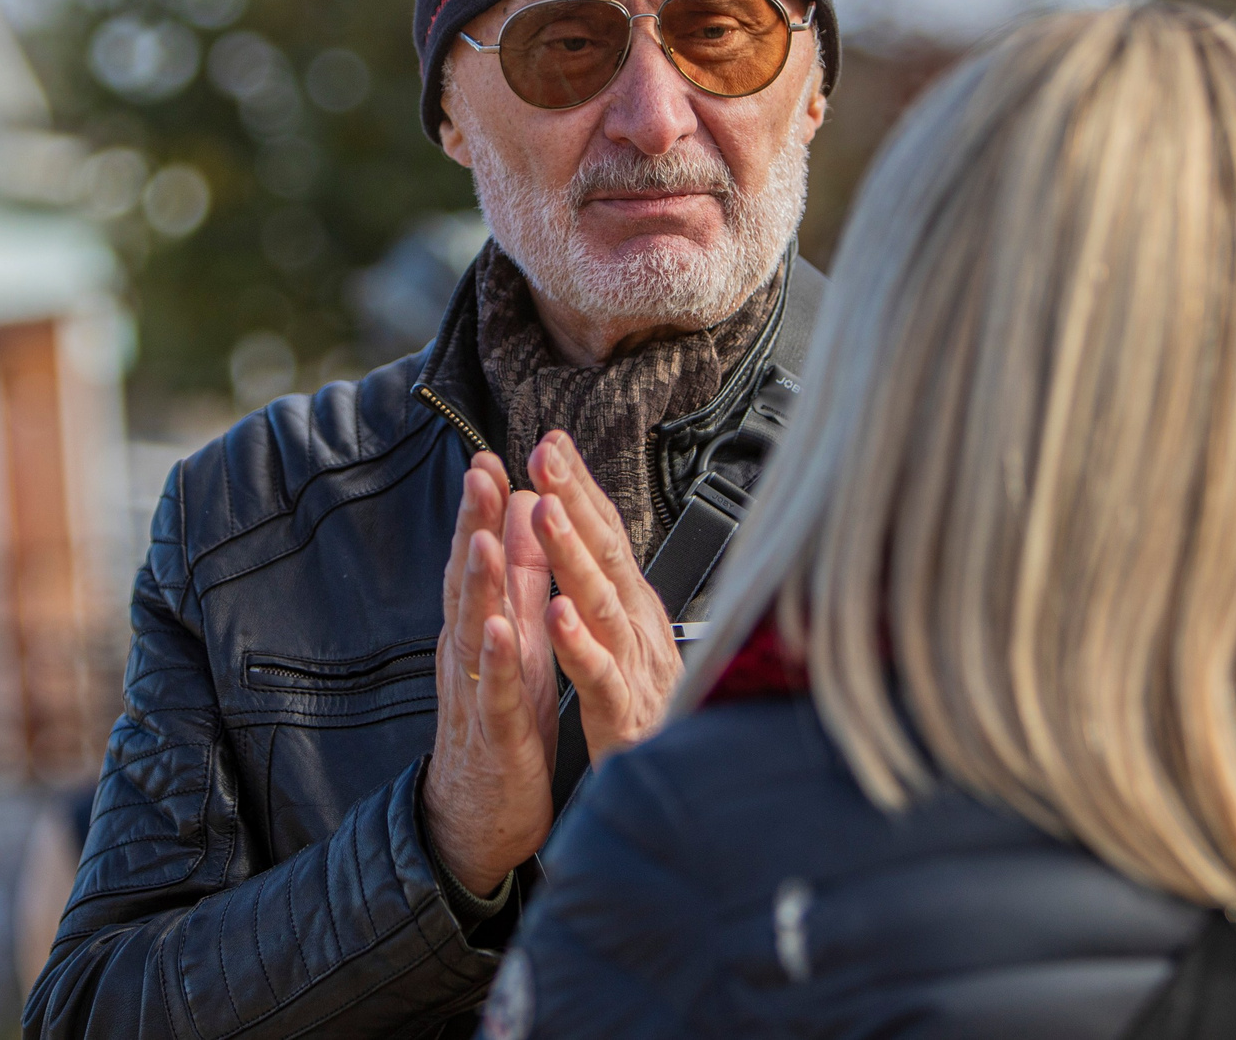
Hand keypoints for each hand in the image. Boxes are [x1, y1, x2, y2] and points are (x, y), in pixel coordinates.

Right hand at [423, 457, 557, 894]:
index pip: (477, 559)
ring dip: (477, 583)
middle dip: (472, 526)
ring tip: (482, 539)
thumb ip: (520, 581)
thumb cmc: (502, 724)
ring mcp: (478, 694)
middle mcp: (470, 654)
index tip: (489, 456)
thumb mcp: (516, 643)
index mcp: (481, 629)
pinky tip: (502, 632)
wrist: (478, 821)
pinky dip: (497, 661)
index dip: (482, 509)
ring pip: (474, 630)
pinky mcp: (495, 736)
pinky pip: (495, 694)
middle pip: (466, 582)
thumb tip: (522, 516)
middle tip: (479, 474)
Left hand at [528, 430, 685, 766]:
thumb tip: (594, 532)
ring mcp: (638, 670)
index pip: (608, 536)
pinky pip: (601, 677)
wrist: (690, 794)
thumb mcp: (629, 642)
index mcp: (635, 611)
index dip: (581, 486)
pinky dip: (580, 644)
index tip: (551, 441)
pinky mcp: (628, 717)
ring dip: (573, 556)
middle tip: (545, 453)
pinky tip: (557, 616)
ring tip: (546, 515)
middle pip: (607, 555)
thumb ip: (610, 590)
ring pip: (604, 605)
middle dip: (576, 499)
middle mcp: (641, 630)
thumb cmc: (655, 717)